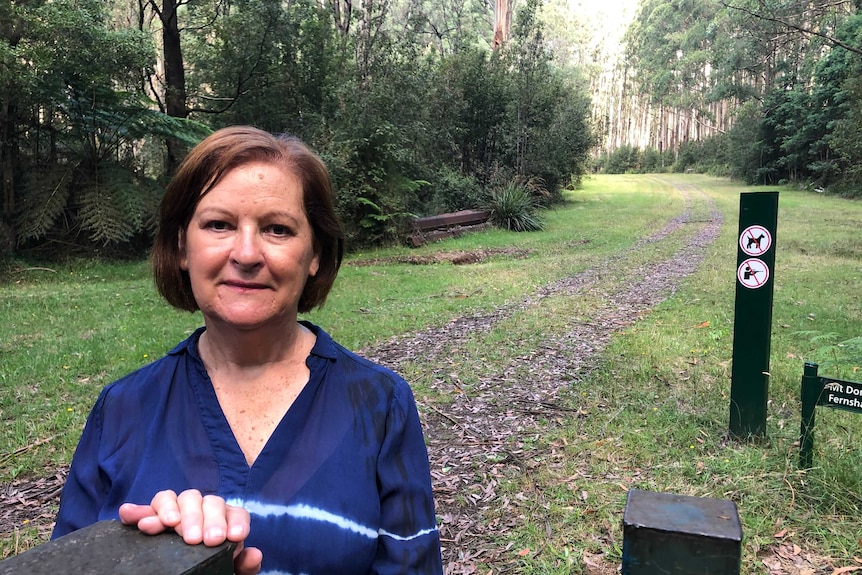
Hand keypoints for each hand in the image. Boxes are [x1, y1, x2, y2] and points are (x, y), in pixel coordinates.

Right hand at [119, 489, 262, 574]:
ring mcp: (182, 512)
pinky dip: (139, 510)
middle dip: (203, 518)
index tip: (231, 537)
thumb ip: (243, 564)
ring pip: (183, 498)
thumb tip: (254, 554)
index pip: (236, 513)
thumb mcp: (229, 570)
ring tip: (169, 525)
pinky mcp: (156, 517)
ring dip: (175, 509)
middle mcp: (207, 511)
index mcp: (228, 523)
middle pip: (208, 501)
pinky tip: (129, 515)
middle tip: (197, 539)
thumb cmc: (214, 568)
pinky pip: (149, 507)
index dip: (234, 522)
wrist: (195, 571)